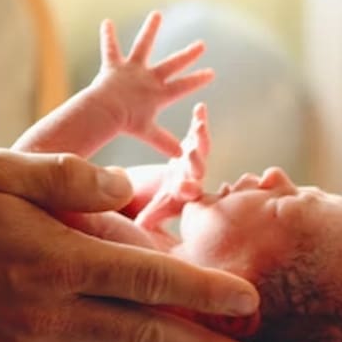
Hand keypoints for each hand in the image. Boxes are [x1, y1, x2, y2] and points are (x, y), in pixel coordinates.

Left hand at [92, 11, 212, 156]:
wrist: (106, 112)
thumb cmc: (126, 124)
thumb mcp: (148, 133)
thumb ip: (164, 142)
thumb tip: (181, 157)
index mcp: (158, 94)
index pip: (183, 86)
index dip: (197, 80)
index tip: (211, 73)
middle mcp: (149, 78)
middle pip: (172, 64)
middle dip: (188, 55)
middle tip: (201, 45)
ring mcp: (133, 70)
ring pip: (144, 45)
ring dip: (150, 30)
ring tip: (156, 14)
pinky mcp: (115, 66)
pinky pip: (110, 48)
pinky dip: (107, 36)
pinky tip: (106, 22)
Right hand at [135, 102, 210, 231]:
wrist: (156, 194)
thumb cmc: (152, 206)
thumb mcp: (148, 214)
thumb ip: (147, 221)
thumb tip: (140, 233)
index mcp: (182, 195)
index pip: (187, 193)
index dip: (188, 190)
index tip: (187, 188)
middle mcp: (191, 178)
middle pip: (196, 169)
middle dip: (194, 161)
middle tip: (191, 155)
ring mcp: (192, 162)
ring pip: (198, 149)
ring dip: (198, 138)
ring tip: (198, 126)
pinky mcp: (189, 147)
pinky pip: (196, 132)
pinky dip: (198, 121)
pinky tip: (200, 108)